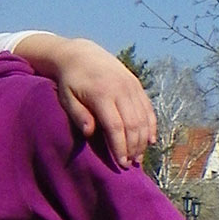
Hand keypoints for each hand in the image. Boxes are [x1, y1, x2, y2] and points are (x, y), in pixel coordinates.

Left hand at [52, 41, 155, 167]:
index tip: (121, 164)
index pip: (116, 126)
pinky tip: (150, 140)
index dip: (120, 147)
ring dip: (143, 140)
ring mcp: (131, 86)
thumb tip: (90, 133)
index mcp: (102, 94)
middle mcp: (121, 89)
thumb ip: (78, 115)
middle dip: (133, 147)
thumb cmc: (70, 81)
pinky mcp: (137, 85)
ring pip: (143, 118)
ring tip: (138, 157)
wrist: (81, 54)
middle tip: (130, 164)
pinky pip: (148, 108)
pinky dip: (151, 125)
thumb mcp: (67, 97)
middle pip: (133, 124)